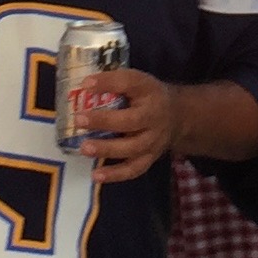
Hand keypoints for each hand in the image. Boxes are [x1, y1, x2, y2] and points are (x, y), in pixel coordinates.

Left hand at [73, 68, 174, 182]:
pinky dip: (115, 174)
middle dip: (104, 121)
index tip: (86, 84)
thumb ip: (114, 81)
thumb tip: (85, 85)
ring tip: (84, 148)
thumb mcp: (137, 81)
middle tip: (79, 120)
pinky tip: (96, 176)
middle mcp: (153, 117)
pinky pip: (134, 169)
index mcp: (149, 92)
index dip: (108, 83)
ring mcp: (153, 141)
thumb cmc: (149, 96)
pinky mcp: (150, 158)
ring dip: (107, 149)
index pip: (131, 83)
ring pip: (131, 149)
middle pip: (131, 121)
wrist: (178, 116)